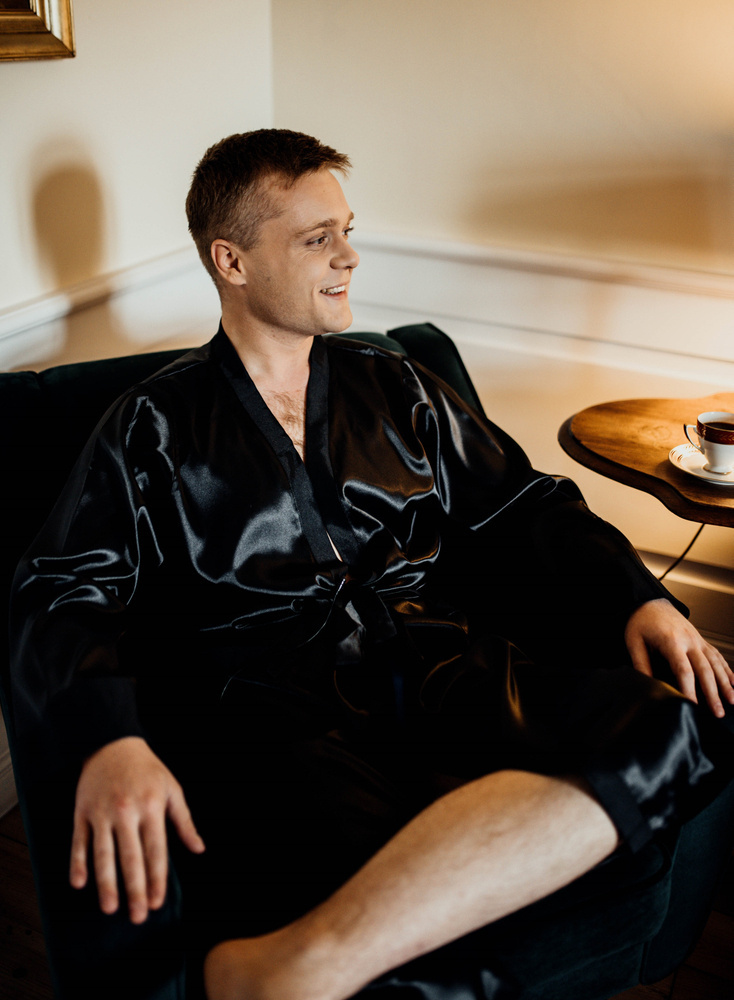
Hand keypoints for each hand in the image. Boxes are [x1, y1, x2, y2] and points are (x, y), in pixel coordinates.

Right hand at [70, 736, 204, 923]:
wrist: (112, 742)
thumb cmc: (146, 768)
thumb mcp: (172, 788)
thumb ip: (184, 821)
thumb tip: (198, 848)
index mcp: (151, 808)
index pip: (155, 851)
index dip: (157, 879)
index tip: (157, 902)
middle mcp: (126, 812)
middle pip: (131, 858)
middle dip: (135, 889)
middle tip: (137, 916)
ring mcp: (102, 813)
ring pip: (103, 854)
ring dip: (106, 883)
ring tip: (110, 908)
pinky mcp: (82, 812)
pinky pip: (79, 842)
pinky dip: (78, 863)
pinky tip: (79, 883)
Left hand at [625, 598, 733, 717]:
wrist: (651, 603)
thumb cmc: (641, 622)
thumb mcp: (634, 642)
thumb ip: (641, 664)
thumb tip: (646, 686)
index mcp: (671, 641)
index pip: (683, 670)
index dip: (689, 689)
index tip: (692, 705)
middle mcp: (689, 640)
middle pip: (704, 669)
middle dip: (713, 693)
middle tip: (718, 712)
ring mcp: (698, 639)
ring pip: (715, 663)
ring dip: (725, 683)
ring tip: (732, 701)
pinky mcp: (701, 640)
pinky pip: (717, 656)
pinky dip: (727, 669)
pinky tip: (733, 682)